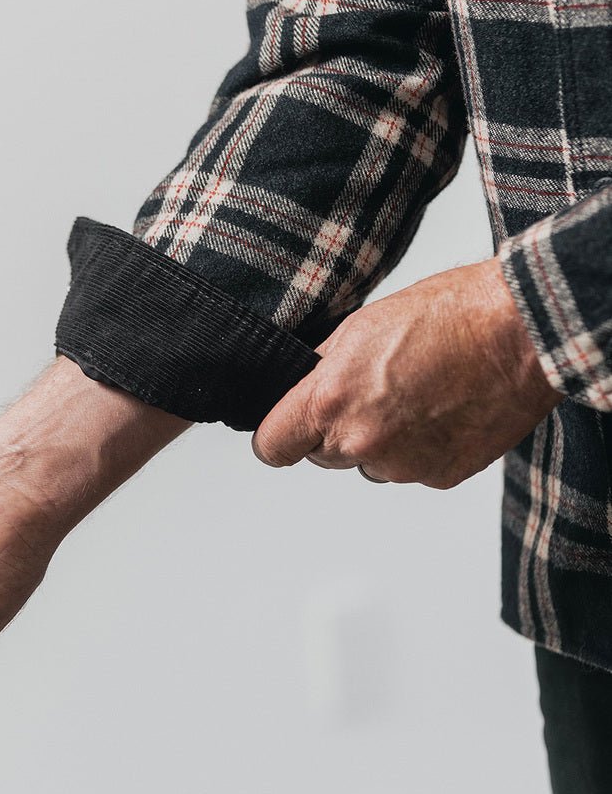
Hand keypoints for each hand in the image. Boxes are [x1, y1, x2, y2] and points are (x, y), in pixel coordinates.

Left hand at [251, 257, 564, 487]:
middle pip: (323, 455)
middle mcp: (361, 443)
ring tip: (418, 394)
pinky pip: (413, 468)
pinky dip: (422, 447)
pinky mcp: (440, 477)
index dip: (279, 435)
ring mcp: (403, 465)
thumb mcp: (361, 326)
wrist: (521, 334)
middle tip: (374, 390)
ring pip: (371, 463)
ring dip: (383, 440)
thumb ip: (323, 368)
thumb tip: (301, 388)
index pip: (272, 447)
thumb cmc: (448, 315)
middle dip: (338, 429)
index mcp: (331, 401)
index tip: (288, 427)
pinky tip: (444, 410)